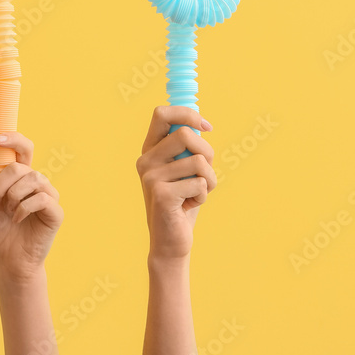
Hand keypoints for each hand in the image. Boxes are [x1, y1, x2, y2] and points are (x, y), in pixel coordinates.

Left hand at [0, 133, 62, 281]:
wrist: (5, 259)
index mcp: (19, 177)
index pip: (23, 148)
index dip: (13, 139)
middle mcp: (35, 182)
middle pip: (21, 165)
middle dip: (2, 182)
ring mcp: (47, 196)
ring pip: (33, 178)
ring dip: (12, 196)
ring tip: (7, 212)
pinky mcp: (55, 212)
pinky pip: (41, 198)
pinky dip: (23, 208)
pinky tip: (17, 219)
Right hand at [136, 106, 216, 262]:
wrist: (170, 240)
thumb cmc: (182, 202)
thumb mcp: (184, 170)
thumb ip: (188, 148)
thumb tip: (202, 125)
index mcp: (150, 149)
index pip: (162, 114)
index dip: (187, 114)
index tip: (207, 127)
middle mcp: (145, 160)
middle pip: (185, 134)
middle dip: (206, 152)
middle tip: (205, 171)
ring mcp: (150, 176)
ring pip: (198, 161)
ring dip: (209, 179)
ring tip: (197, 193)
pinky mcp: (161, 194)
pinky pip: (199, 183)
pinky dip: (203, 195)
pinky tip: (190, 205)